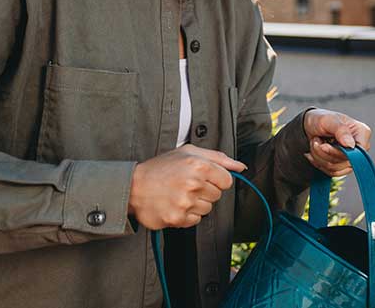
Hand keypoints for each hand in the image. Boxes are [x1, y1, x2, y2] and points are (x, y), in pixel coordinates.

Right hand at [127, 144, 245, 229]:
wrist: (132, 186)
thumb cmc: (162, 167)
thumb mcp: (189, 153)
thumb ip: (219, 158)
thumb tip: (242, 167)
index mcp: (199, 165)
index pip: (227, 180)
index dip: (216, 179)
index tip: (203, 178)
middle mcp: (194, 184)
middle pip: (217, 195)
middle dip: (205, 191)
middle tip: (186, 185)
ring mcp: (185, 202)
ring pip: (208, 209)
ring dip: (196, 204)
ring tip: (179, 194)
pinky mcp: (177, 218)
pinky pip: (195, 220)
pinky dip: (187, 215)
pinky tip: (174, 205)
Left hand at [303, 108, 371, 177]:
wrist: (310, 126)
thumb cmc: (321, 119)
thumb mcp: (328, 120)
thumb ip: (341, 130)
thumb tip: (350, 145)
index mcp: (362, 133)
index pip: (357, 152)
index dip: (339, 152)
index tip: (324, 145)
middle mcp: (359, 147)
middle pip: (345, 162)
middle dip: (324, 153)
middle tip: (315, 141)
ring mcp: (351, 158)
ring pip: (336, 169)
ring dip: (319, 157)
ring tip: (315, 143)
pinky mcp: (342, 166)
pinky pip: (332, 173)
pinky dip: (319, 163)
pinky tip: (314, 153)